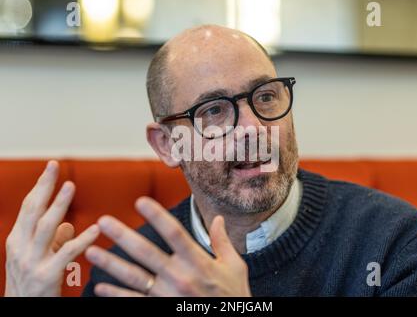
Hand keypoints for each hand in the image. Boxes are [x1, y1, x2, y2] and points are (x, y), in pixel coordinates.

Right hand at [4, 161, 99, 296]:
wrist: (22, 311)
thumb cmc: (32, 284)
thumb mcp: (37, 259)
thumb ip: (53, 241)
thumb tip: (67, 224)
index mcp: (17, 240)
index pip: (28, 207)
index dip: (39, 186)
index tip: (51, 167)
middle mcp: (19, 248)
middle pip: (33, 211)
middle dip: (44, 186)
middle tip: (55, 166)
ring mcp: (31, 262)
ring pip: (45, 227)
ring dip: (59, 204)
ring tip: (71, 186)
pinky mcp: (46, 276)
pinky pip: (66, 254)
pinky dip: (82, 239)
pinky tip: (96, 229)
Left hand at [85, 197, 250, 296]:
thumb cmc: (233, 295)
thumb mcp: (235, 267)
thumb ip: (222, 242)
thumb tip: (218, 218)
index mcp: (198, 262)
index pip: (174, 232)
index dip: (156, 216)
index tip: (140, 201)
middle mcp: (180, 277)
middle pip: (147, 252)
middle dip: (123, 236)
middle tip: (103, 221)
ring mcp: (167, 295)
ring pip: (134, 277)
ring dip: (110, 264)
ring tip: (91, 251)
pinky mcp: (160, 309)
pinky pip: (134, 301)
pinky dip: (116, 294)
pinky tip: (100, 286)